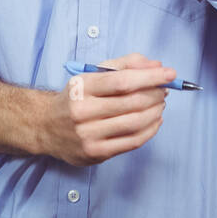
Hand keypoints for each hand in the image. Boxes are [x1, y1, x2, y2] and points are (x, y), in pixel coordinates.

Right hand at [40, 53, 174, 166]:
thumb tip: (157, 66)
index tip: (170, 74)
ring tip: (160, 104)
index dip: (150, 77)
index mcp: (81, 87)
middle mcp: (82, 111)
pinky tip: (155, 120)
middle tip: (165, 90)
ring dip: (155, 111)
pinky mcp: (95, 153)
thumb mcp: (93, 73)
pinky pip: (132, 142)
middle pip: (132, 102)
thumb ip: (125, 65)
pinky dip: (150, 130)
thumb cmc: (77, 97)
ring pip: (135, 123)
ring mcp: (88, 135)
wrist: (46, 126)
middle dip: (156, 94)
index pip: (122, 81)